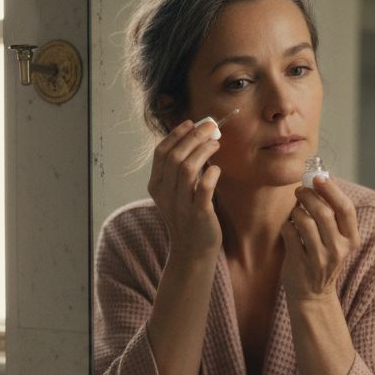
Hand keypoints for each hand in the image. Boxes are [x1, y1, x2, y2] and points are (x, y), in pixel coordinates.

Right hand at [147, 120, 223, 260]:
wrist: (193, 251)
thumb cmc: (188, 217)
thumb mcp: (176, 193)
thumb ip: (180, 169)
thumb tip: (196, 137)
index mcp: (156, 186)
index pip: (161, 153)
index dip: (176, 134)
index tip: (191, 123)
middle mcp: (165, 195)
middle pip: (174, 156)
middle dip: (193, 137)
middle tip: (211, 127)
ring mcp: (180, 205)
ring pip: (186, 169)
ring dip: (203, 151)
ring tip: (216, 144)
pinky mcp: (198, 215)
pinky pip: (203, 189)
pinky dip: (211, 175)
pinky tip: (217, 170)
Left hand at [280, 176, 359, 301]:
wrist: (313, 295)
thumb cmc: (323, 259)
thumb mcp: (337, 240)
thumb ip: (332, 215)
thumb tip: (319, 180)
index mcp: (351, 240)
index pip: (346, 209)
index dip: (332, 190)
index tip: (318, 177)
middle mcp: (338, 250)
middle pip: (323, 212)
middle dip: (308, 196)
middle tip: (299, 191)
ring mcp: (319, 259)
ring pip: (305, 222)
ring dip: (296, 211)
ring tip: (295, 212)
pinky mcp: (300, 264)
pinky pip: (290, 234)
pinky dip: (287, 225)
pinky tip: (289, 228)